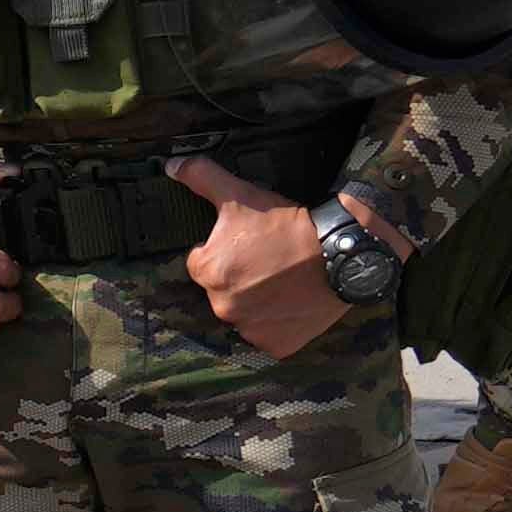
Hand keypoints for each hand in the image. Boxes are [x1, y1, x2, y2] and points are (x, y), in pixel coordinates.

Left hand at [183, 178, 350, 360]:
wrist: (340, 251)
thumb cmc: (288, 225)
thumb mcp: (241, 195)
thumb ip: (202, 177)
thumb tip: (172, 165)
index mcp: (207, 271)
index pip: (201, 263)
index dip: (223, 251)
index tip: (247, 244)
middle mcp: (223, 305)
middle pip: (222, 290)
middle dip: (239, 277)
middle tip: (268, 261)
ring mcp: (250, 328)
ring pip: (244, 314)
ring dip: (257, 301)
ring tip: (282, 280)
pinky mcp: (276, 345)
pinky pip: (268, 336)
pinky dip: (277, 324)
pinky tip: (292, 302)